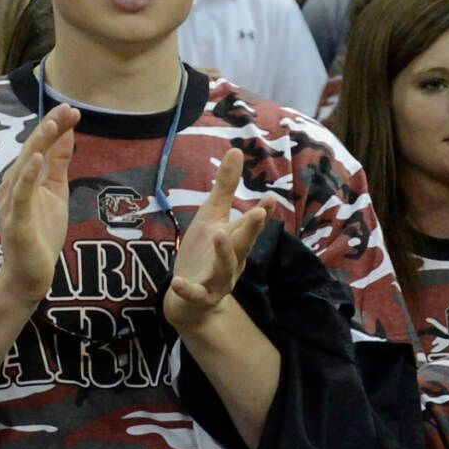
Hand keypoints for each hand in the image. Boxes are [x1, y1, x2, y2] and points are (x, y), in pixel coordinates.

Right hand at [0, 106, 77, 300]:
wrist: (30, 274)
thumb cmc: (40, 232)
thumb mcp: (55, 191)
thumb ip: (59, 163)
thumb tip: (67, 132)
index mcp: (22, 177)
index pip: (38, 145)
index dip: (55, 126)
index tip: (73, 109)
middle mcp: (12, 185)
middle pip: (30, 149)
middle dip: (49, 128)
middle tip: (66, 108)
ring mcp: (11, 202)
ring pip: (24, 166)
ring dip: (39, 144)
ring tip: (53, 124)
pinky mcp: (15, 220)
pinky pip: (20, 194)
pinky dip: (28, 175)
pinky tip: (36, 159)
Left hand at [164, 149, 271, 333]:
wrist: (191, 299)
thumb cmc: (205, 253)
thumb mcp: (212, 217)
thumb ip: (226, 187)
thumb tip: (236, 150)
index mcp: (236, 240)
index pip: (250, 224)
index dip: (260, 212)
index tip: (270, 197)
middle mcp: (233, 261)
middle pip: (244, 244)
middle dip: (252, 229)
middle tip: (260, 213)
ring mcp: (218, 280)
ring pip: (225, 267)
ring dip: (224, 252)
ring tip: (219, 234)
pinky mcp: (200, 297)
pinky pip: (195, 293)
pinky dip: (187, 289)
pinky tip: (177, 282)